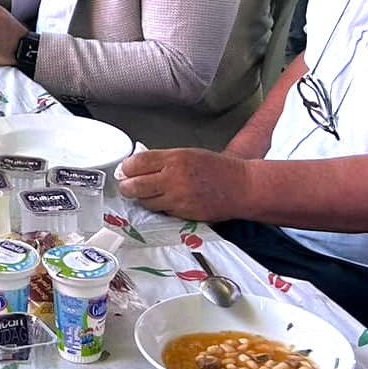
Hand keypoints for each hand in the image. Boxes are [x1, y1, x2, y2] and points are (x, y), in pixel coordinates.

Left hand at [116, 149, 253, 220]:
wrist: (242, 187)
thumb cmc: (218, 169)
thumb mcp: (189, 154)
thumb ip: (164, 160)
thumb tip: (140, 164)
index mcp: (175, 159)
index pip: (137, 163)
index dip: (127, 168)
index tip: (125, 170)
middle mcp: (174, 178)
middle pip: (135, 186)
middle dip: (127, 187)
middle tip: (127, 186)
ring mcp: (178, 198)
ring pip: (146, 202)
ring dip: (143, 199)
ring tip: (148, 193)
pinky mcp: (184, 214)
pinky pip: (162, 212)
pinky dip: (160, 208)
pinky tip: (166, 201)